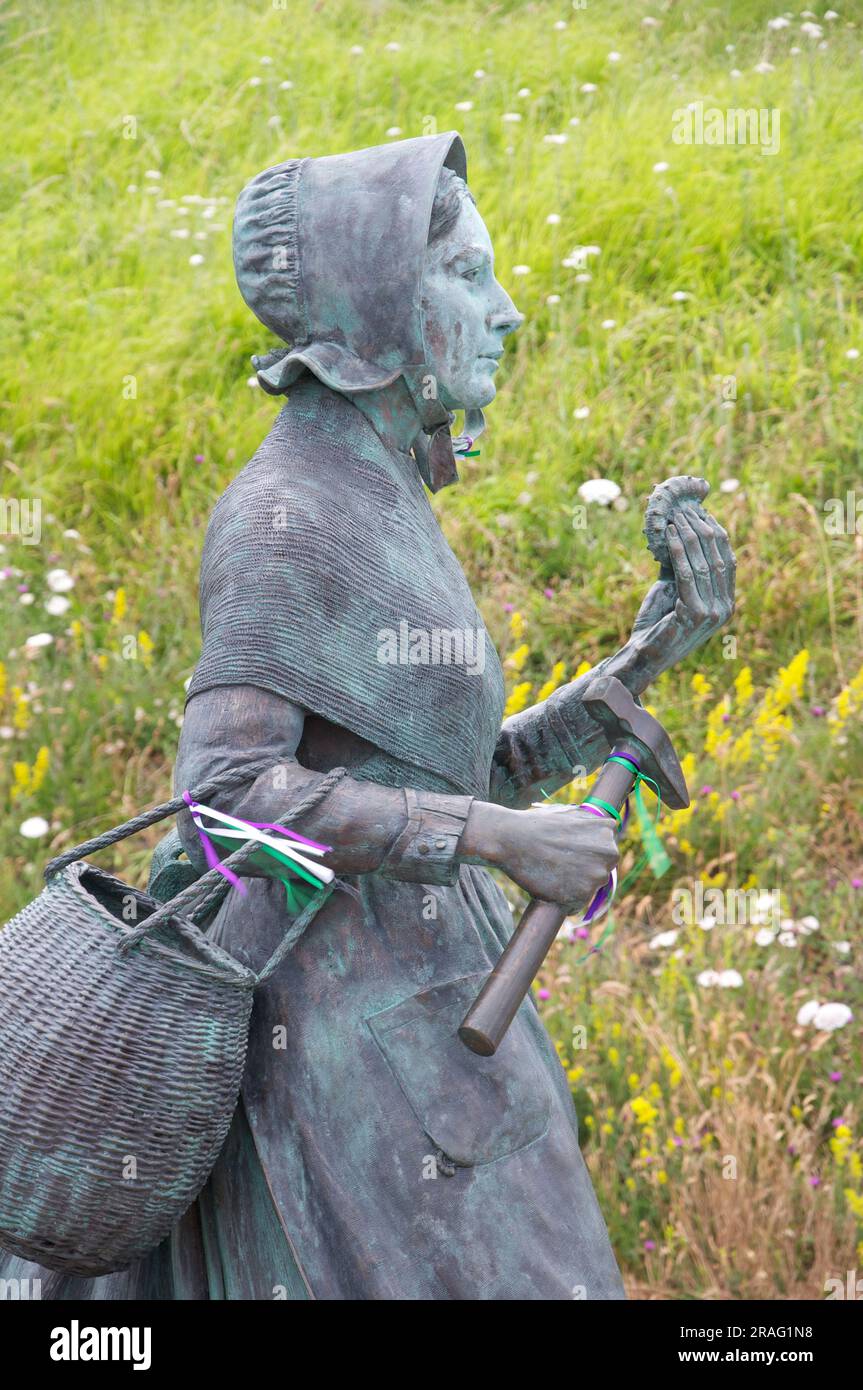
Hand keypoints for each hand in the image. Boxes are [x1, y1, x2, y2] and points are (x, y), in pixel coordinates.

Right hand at [461, 801, 617, 907]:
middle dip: (584, 871)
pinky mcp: (582, 895)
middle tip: (559, 865)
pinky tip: (550, 888)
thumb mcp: (571, 812)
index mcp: (608, 831)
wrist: (513, 838)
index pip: (605, 852)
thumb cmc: (537, 824)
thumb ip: (592, 823)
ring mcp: (597, 875)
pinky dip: (564, 901)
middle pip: (601, 871)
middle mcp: (609, 853)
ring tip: (552, 874)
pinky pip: (576, 905)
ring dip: (574, 887)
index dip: (586, 855)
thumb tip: (607, 829)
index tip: (569, 853)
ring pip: (590, 889)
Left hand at [630, 504, 735, 668]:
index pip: (728, 560)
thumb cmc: (656, 624)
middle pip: (717, 558)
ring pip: (703, 563)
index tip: (703, 514)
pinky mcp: (696, 614)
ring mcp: (713, 613)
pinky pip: (687, 574)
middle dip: (702, 530)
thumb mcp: (673, 590)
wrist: (643, 657)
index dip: (716, 534)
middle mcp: (725, 608)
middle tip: (686, 510)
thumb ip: (682, 567)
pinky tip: (669, 534)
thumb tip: (678, 530)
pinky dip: (679, 550)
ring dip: (688, 536)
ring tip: (675, 517)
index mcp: (726, 603)